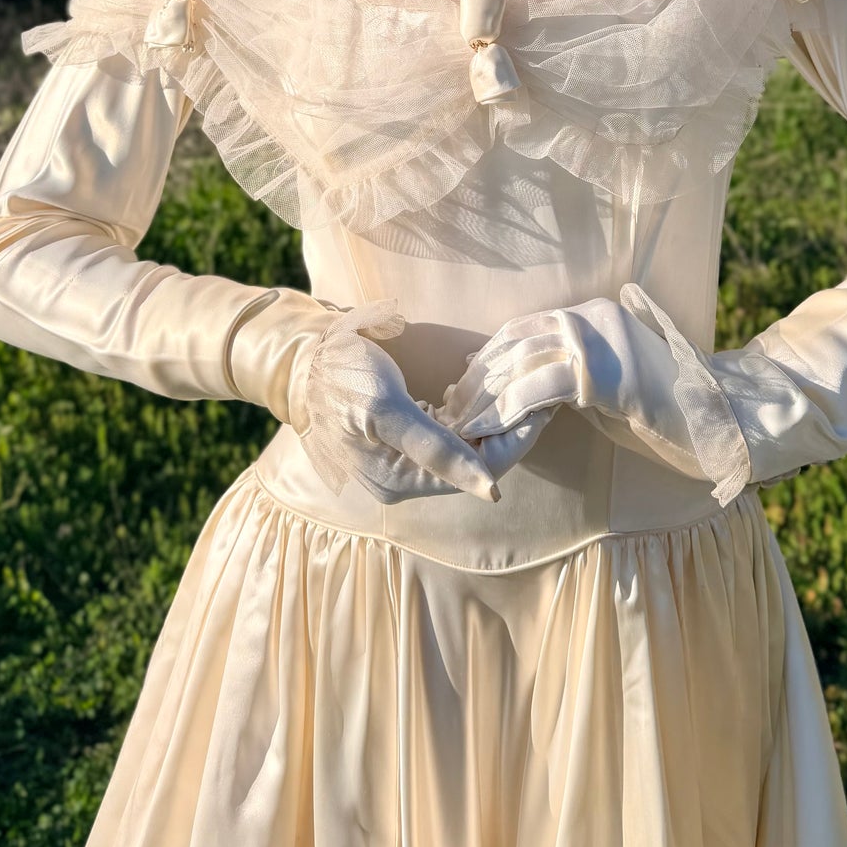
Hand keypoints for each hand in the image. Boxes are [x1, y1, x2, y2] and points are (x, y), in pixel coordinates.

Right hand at [291, 299, 548, 504]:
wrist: (302, 356)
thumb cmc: (340, 377)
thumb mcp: (387, 408)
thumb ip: (436, 448)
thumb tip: (490, 490)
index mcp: (399, 481)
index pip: (477, 472)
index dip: (514, 442)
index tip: (544, 407)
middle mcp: (404, 478)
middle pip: (475, 461)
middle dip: (508, 428)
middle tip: (541, 391)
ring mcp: (403, 459)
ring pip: (465, 444)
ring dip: (491, 416)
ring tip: (518, 386)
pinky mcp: (403, 437)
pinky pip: (448, 431)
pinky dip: (468, 410)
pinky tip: (478, 386)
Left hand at [435, 285, 752, 504]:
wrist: (718, 418)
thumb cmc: (667, 410)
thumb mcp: (613, 381)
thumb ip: (574, 372)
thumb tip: (524, 384)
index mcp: (595, 312)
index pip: (526, 326)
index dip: (491, 355)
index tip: (465, 381)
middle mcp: (593, 317)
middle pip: (517, 341)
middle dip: (479, 377)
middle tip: (451, 407)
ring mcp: (599, 340)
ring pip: (521, 364)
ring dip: (484, 398)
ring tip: (459, 425)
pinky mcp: (603, 372)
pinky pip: (539, 389)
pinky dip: (507, 410)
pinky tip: (486, 431)